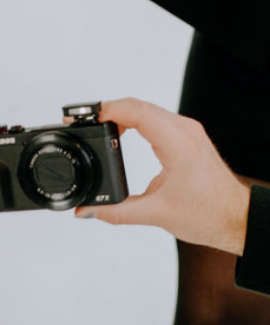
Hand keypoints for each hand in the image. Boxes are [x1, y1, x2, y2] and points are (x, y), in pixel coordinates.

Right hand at [73, 98, 249, 254]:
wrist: (237, 218)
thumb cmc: (210, 215)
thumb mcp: (158, 214)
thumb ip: (118, 212)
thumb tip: (89, 209)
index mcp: (178, 145)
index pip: (137, 112)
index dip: (108, 110)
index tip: (88, 118)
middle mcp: (185, 131)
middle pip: (138, 106)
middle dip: (109, 111)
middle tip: (88, 124)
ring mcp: (188, 130)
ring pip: (147, 109)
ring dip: (122, 114)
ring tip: (102, 128)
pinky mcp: (188, 135)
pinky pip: (156, 116)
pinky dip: (136, 120)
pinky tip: (124, 131)